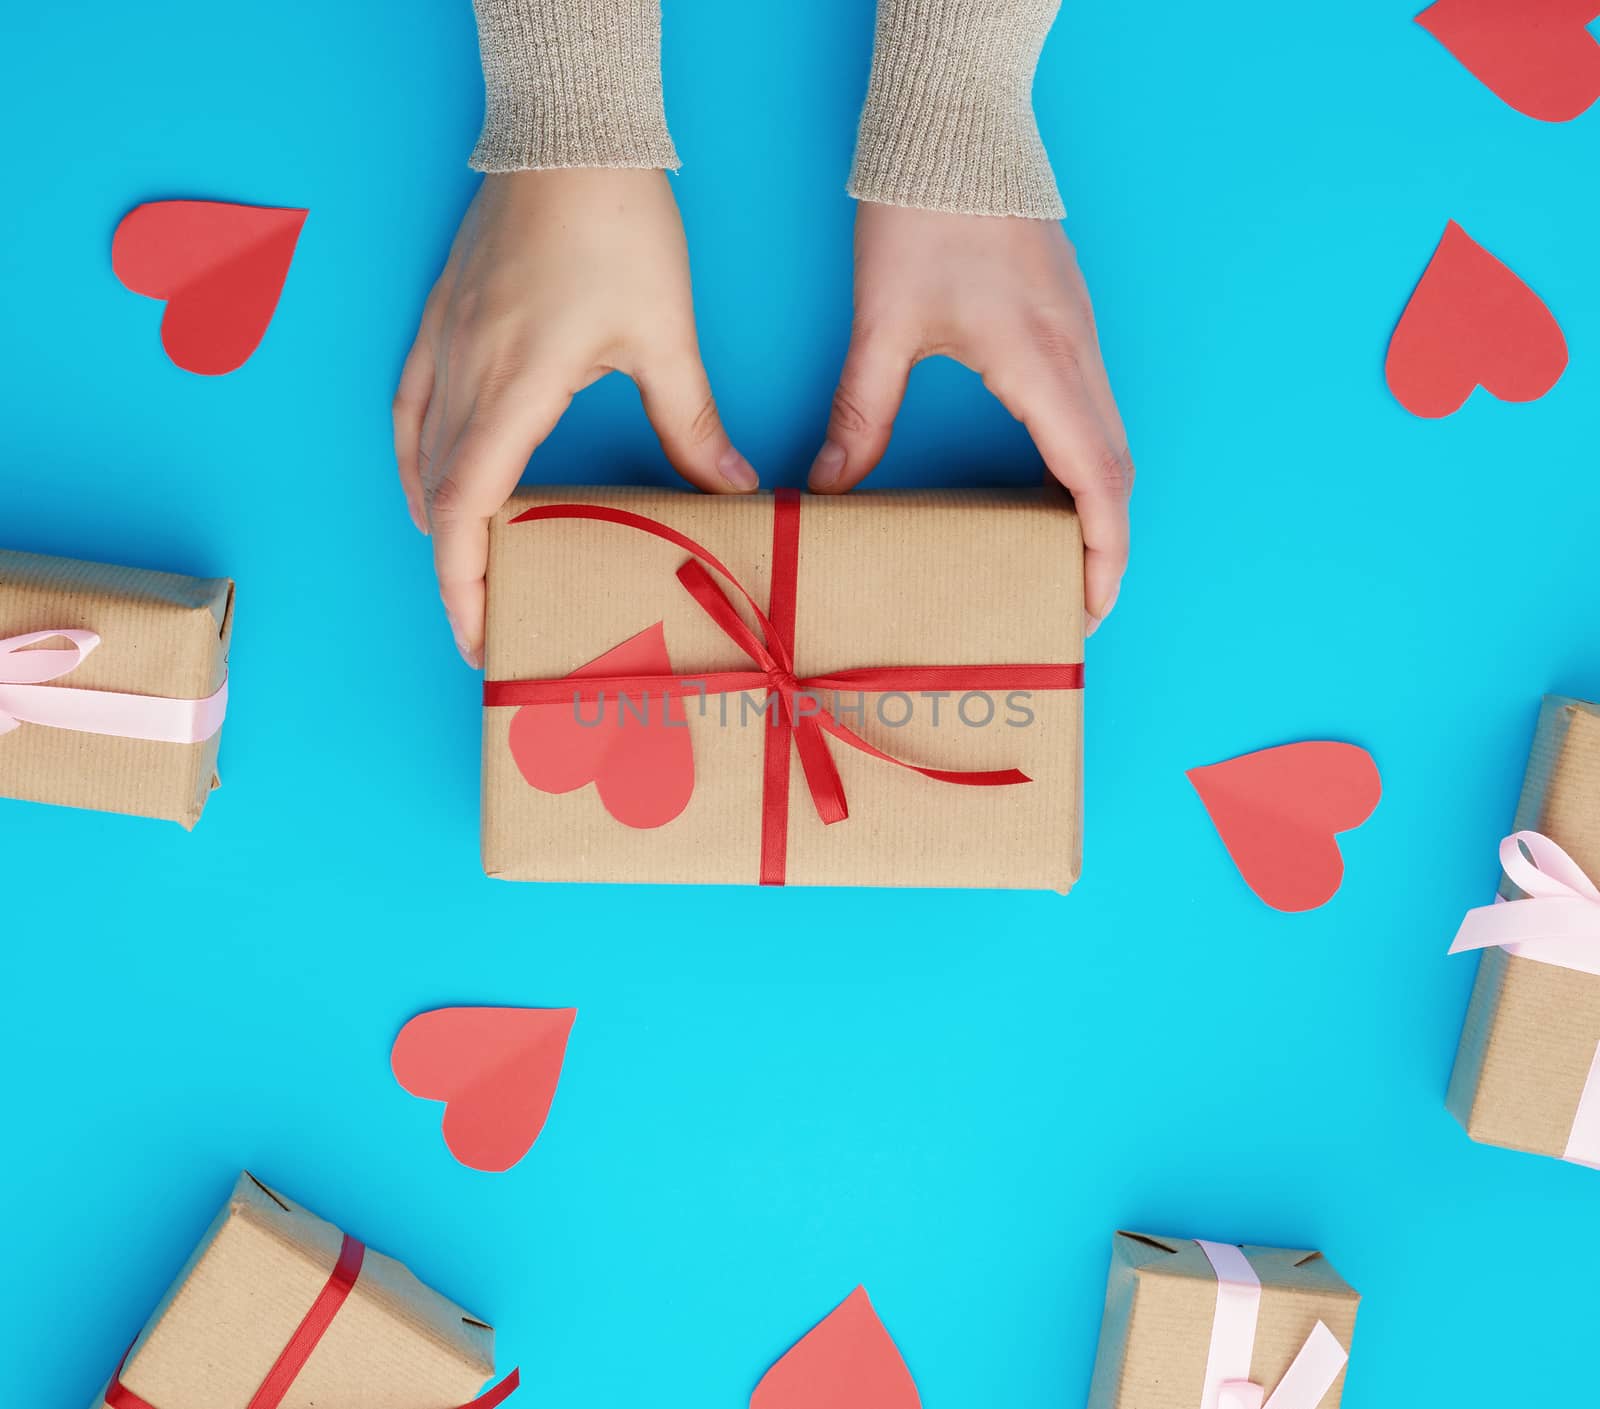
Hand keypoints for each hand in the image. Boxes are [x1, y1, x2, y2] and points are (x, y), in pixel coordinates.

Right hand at [393, 169, 755, 667]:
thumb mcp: (664, 334)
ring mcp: (441, 345)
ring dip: (437, 522)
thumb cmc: (616, 226)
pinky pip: (407, 408)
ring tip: (469, 569)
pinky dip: (417, 460)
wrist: (568, 138)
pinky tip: (431, 484)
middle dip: (458, 573)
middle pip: (439, 500)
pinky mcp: (439, 321)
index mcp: (513, 387)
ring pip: (420, 458)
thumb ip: (689, 421)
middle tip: (493, 623)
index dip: (464, 585)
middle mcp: (463, 374)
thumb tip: (729, 488)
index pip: (466, 510)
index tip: (482, 638)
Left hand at [810, 203, 1132, 632]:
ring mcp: (1080, 336)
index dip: (1100, 551)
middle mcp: (1077, 355)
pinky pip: (1094, 408)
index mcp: (1043, 365)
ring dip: (1098, 504)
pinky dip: (1087, 462)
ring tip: (1065, 558)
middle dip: (1105, 543)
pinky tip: (1051, 484)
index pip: (1095, 481)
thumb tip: (830, 484)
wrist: (956, 129)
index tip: (1090, 605)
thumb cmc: (925, 216)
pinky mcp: (1068, 321)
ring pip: (1111, 440)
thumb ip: (862, 411)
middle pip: (1116, 471)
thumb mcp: (884, 322)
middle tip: (1075, 601)